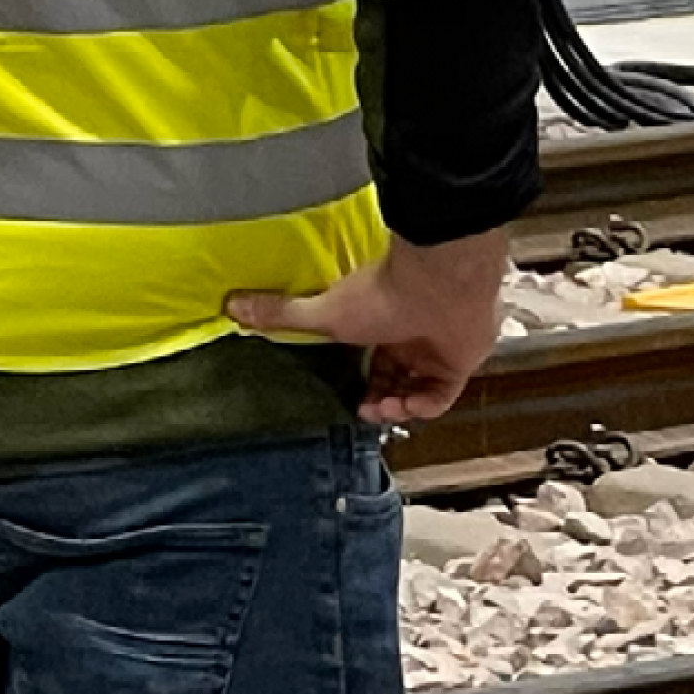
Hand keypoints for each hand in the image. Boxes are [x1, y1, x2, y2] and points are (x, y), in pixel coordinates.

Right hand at [227, 231, 511, 421]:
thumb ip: (280, 313)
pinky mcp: (461, 361)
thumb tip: (232, 305)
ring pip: (418, 391)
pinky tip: (406, 405)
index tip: (346, 397)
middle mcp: (410, 337)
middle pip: (394, 379)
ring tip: (380, 409)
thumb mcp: (323, 312)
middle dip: (376, 400)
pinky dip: (424, 406)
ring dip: (397, 406)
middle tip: (362, 410)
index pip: (370, 361)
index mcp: (380, 323)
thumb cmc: (383, 293)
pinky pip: (442, 396)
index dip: (359, 383)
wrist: (437, 283)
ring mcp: (437, 349)